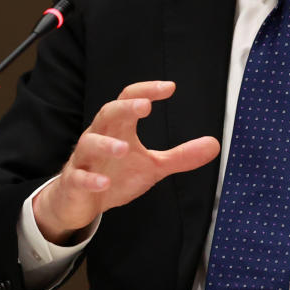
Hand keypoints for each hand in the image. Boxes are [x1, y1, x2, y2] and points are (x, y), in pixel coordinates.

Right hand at [32, 80, 219, 243]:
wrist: (80, 201)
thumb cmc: (115, 175)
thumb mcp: (153, 166)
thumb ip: (181, 156)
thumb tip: (215, 144)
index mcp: (119, 128)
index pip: (130, 100)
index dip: (147, 91)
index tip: (169, 87)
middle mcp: (99, 137)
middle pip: (107, 113)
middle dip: (125, 108)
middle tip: (145, 106)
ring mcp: (84, 159)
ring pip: (89, 143)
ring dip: (106, 144)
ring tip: (126, 149)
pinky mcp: (74, 182)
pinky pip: (78, 177)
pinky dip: (90, 179)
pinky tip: (104, 183)